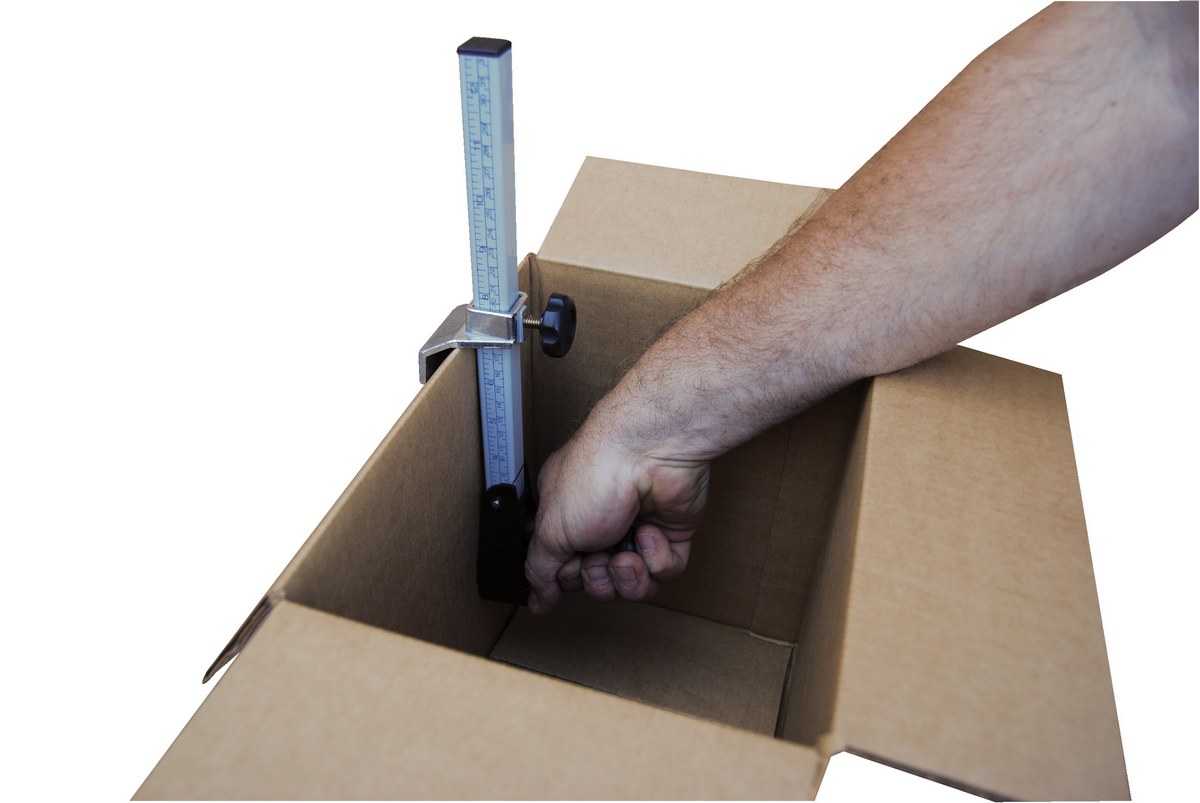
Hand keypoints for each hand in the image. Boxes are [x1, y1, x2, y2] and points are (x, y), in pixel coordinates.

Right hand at [525, 421, 708, 613]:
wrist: (649, 453)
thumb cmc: (595, 478)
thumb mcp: (552, 530)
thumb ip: (540, 570)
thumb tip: (536, 599)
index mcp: (568, 519)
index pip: (567, 571)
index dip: (570, 577)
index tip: (570, 566)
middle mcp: (603, 525)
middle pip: (600, 583)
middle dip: (599, 580)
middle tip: (599, 557)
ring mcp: (638, 529)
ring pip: (635, 584)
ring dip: (630, 576)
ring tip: (628, 555)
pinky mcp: (673, 533)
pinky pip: (666, 571)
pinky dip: (658, 558)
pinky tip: (650, 533)